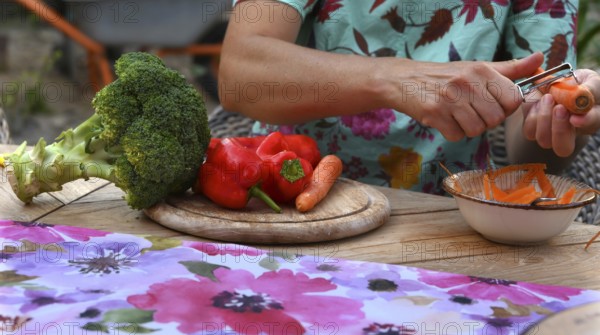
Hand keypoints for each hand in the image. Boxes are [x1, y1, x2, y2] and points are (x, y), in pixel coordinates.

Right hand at [387, 52, 543, 140]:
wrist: (404, 80)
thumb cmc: (445, 76)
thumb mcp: (477, 68)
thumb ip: (510, 68)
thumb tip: (540, 59)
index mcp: (482, 70)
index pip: (513, 100)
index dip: (505, 108)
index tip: (492, 105)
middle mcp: (467, 83)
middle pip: (495, 119)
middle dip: (486, 121)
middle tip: (471, 112)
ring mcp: (449, 99)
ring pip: (476, 130)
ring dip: (468, 128)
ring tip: (457, 116)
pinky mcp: (434, 114)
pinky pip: (456, 136)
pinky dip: (451, 133)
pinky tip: (444, 120)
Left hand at [522, 69, 599, 156]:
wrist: (554, 85)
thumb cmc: (577, 84)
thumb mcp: (588, 80)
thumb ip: (590, 88)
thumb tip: (582, 95)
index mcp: (591, 119)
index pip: (591, 125)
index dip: (584, 122)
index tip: (575, 118)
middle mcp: (570, 133)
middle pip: (563, 147)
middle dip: (559, 129)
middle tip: (559, 107)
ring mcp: (550, 134)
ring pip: (544, 140)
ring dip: (544, 118)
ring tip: (548, 97)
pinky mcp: (533, 129)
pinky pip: (529, 130)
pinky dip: (532, 115)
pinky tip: (538, 102)